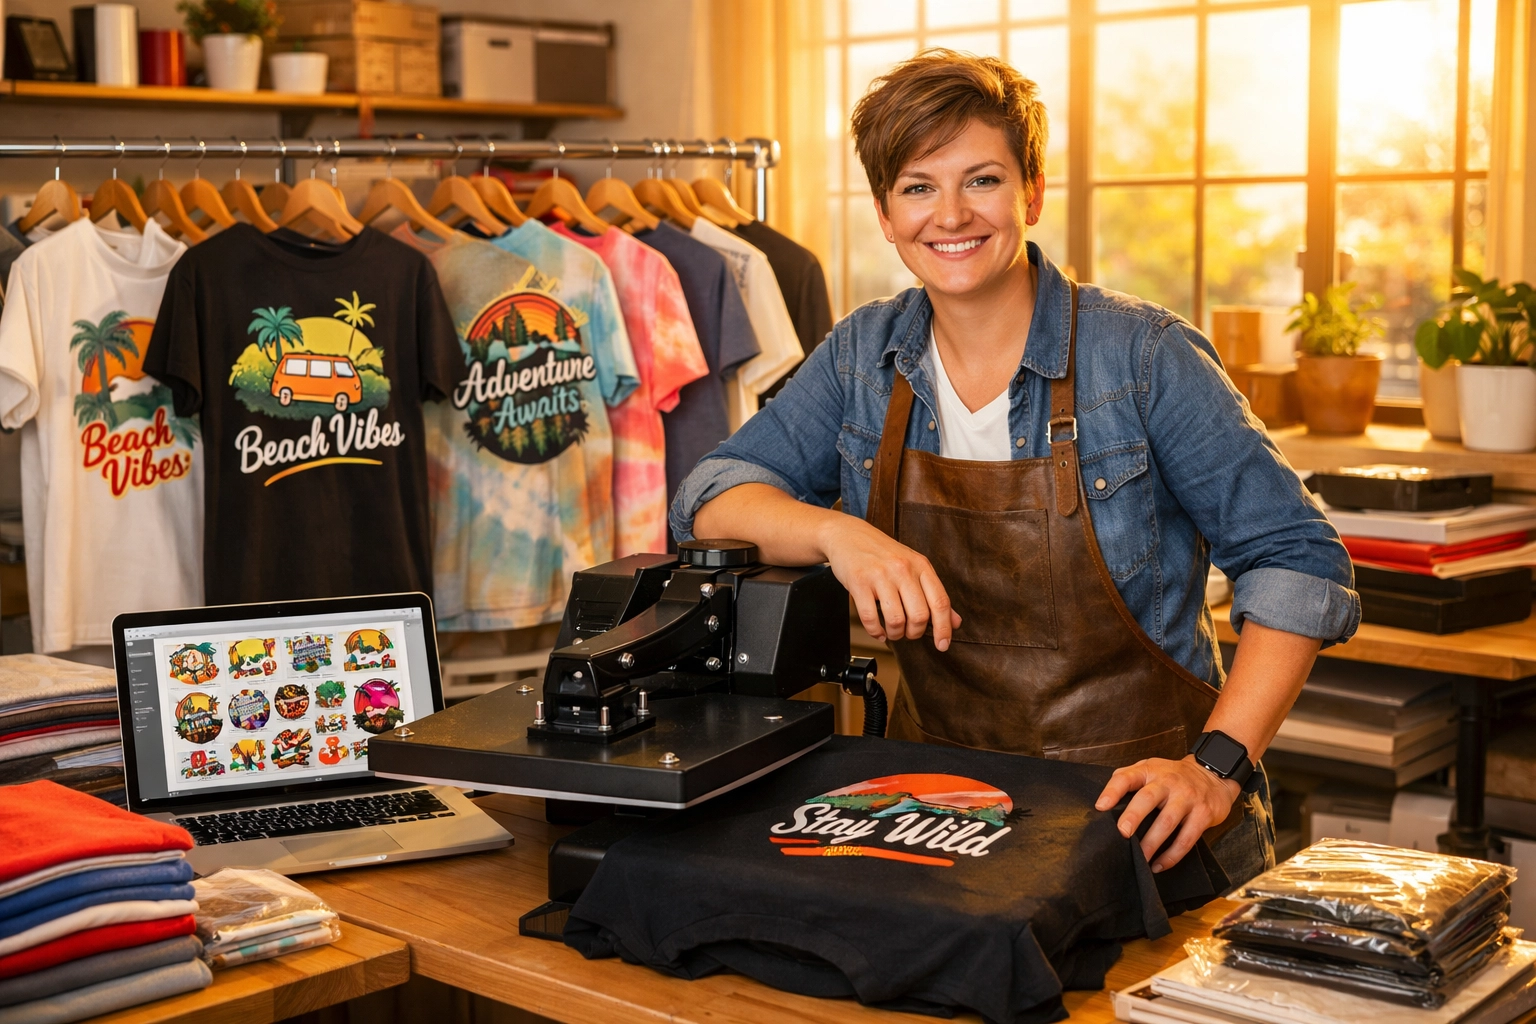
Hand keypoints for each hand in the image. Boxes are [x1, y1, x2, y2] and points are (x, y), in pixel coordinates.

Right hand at [818, 514, 961, 650]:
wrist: (847, 534)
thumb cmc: (882, 553)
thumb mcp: (913, 566)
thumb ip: (934, 593)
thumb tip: (955, 621)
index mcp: (920, 565)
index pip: (940, 602)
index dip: (944, 628)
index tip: (943, 645)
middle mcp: (902, 569)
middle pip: (919, 615)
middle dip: (915, 633)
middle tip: (909, 633)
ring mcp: (880, 575)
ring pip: (896, 619)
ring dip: (895, 634)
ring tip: (893, 632)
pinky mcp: (859, 582)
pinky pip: (870, 617)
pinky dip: (875, 631)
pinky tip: (878, 631)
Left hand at [1094, 755, 1240, 871]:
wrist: (1213, 775)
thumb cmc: (1175, 775)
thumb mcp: (1151, 767)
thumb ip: (1129, 777)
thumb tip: (1103, 799)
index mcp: (1150, 770)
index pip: (1127, 777)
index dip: (1112, 791)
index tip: (1100, 806)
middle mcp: (1168, 782)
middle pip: (1147, 798)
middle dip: (1133, 816)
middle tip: (1122, 833)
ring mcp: (1187, 798)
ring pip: (1167, 822)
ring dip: (1151, 843)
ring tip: (1139, 858)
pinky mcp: (1203, 815)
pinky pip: (1186, 839)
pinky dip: (1171, 856)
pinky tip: (1159, 865)